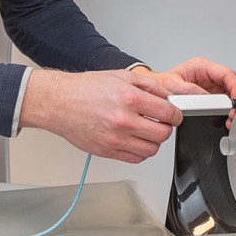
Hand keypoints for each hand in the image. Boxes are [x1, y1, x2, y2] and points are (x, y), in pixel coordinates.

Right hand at [19, 69, 181, 163]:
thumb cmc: (85, 89)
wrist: (59, 103)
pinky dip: (140, 151)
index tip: (174, 115)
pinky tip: (135, 140)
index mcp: (129, 99)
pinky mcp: (107, 151)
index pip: (168, 113)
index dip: (176, 114)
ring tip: (146, 131)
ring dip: (154, 141)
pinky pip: (136, 158)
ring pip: (151, 149)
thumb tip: (167, 97)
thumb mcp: (121, 76)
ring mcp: (115, 138)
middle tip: (160, 122)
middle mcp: (124, 120)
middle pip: (163, 134)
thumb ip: (149, 86)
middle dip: (166, 127)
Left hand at [130, 57, 235, 128]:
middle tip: (234, 113)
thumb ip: (189, 91)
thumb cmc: (162, 84)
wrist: (155, 92)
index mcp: (203, 66)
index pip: (227, 74)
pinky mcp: (212, 96)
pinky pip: (227, 101)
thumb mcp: (172, 85)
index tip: (235, 101)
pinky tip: (226, 118)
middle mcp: (211, 75)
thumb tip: (207, 98)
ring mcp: (213, 85)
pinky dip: (229, 110)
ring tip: (230, 118)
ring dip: (235, 105)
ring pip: (234, 92)